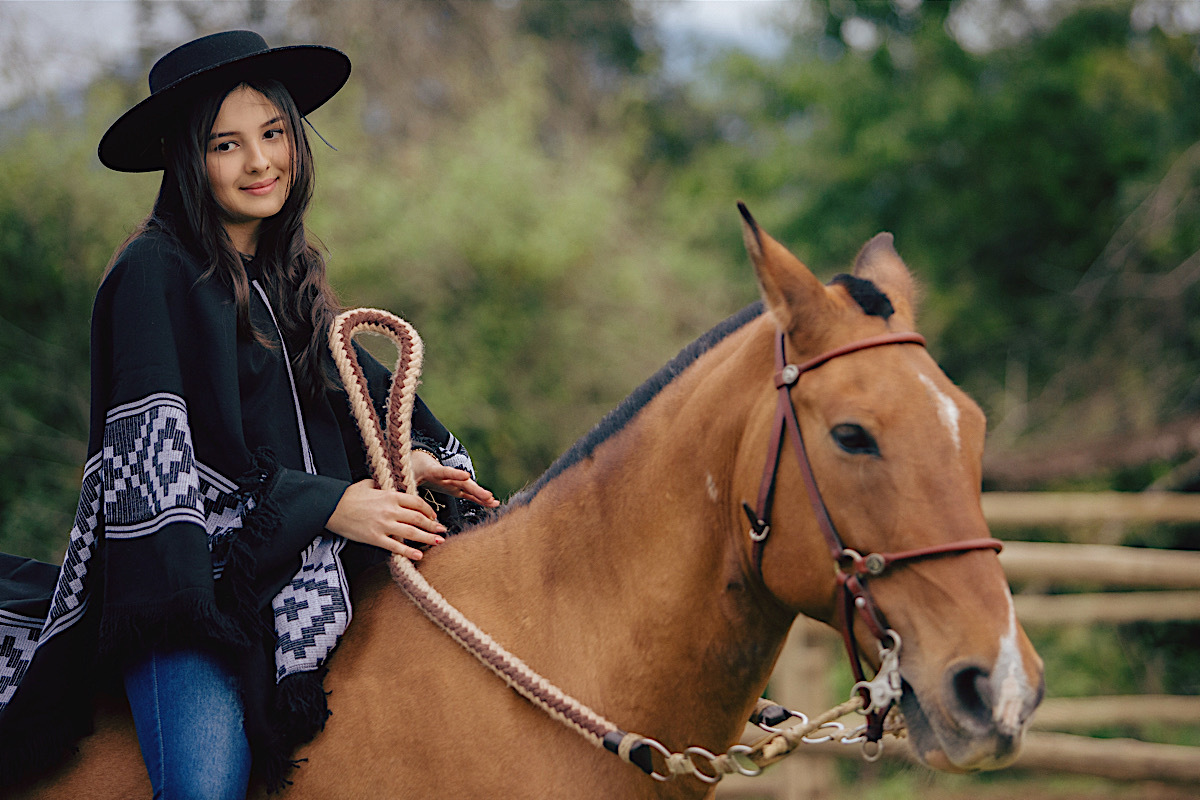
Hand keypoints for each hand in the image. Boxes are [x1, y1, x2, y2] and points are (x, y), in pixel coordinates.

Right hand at [326, 479, 446, 560]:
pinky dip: (409, 552)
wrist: (331, 508)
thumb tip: (391, 487)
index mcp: (390, 495)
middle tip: (442, 531)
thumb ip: (383, 486)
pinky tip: (419, 555)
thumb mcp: (368, 484)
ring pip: (411, 532)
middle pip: (418, 518)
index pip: (417, 502)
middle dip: (433, 525)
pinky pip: (396, 546)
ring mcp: (383, 525)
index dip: (428, 510)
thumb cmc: (349, 496)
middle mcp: (390, 510)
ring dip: (427, 538)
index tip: (433, 516)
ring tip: (438, 542)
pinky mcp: (375, 538)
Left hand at [411, 450, 499, 508]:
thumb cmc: (409, 469)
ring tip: (493, 502)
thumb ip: (404, 483)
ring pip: (469, 488)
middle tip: (488, 496)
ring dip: (481, 495)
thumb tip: (398, 495)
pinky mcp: (455, 487)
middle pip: (463, 482)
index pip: (445, 471)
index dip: (455, 474)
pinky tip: (491, 503)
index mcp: (432, 471)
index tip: (466, 476)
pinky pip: (469, 494)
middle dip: (476, 490)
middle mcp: (446, 476)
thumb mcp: (404, 476)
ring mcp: (452, 481)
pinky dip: (479, 499)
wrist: (416, 460)